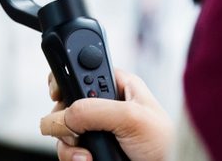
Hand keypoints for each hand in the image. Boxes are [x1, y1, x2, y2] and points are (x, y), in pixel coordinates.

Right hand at [40, 69, 172, 160]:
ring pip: (63, 129)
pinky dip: (73, 158)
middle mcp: (105, 107)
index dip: (67, 76)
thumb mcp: (134, 118)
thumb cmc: (165, 148)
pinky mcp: (93, 150)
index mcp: (119, 87)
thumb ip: (97, 109)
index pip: (84, 70)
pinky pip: (69, 150)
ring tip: (86, 154)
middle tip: (74, 129)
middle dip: (64, 117)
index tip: (57, 91)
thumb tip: (66, 115)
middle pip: (66, 102)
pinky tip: (88, 160)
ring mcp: (97, 130)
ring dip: (69, 143)